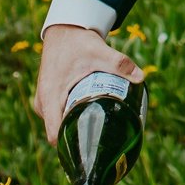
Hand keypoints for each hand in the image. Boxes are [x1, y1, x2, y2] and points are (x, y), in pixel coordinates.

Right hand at [34, 27, 143, 144]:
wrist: (63, 32)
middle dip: (78, 139)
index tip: (90, 152)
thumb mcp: (99, 52)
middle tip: (104, 143)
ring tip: (99, 132)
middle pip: (58, 133)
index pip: (54, 134)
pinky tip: (89, 121)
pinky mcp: (48, 99)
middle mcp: (43, 103)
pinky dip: (70, 120)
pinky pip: (58, 117)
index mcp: (50, 97)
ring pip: (58, 125)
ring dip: (75, 129)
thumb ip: (120, 64)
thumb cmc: (78, 43)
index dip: (70, 148)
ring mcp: (43, 102)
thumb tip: (141, 77)